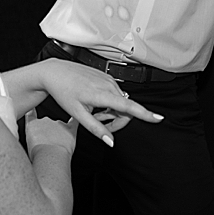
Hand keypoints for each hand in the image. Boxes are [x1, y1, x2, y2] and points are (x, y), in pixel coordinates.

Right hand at [24, 109, 77, 161]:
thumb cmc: (38, 155)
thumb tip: (38, 142)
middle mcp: (45, 120)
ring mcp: (58, 123)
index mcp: (33, 124)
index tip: (32, 109)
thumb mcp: (28, 145)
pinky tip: (76, 119)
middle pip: (47, 124)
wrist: (50, 156)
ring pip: (59, 126)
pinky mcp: (70, 129)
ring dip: (58, 134)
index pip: (31, 115)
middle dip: (47, 134)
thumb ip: (32, 138)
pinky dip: (75, 120)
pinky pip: (74, 122)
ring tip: (56, 149)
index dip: (32, 112)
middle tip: (46, 147)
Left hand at [38, 59, 162, 142]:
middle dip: (116, 120)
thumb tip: (110, 142)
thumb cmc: (63, 91)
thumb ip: (96, 129)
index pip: (128, 106)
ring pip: (120, 101)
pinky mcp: (106, 76)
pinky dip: (108, 102)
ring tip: (93, 112)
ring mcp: (108, 79)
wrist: (55, 72)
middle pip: (125, 108)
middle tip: (98, 123)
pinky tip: (95, 102)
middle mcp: (108, 84)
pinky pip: (115, 94)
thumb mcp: (77, 114)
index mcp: (102, 94)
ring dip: (111, 111)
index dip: (145, 114)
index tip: (158, 118)